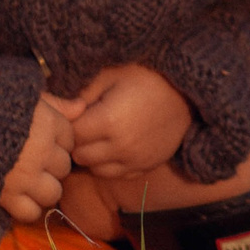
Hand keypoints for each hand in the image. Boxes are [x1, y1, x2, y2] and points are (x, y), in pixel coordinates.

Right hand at [0, 93, 83, 222]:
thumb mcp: (22, 97)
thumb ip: (54, 103)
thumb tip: (82, 107)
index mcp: (47, 123)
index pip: (69, 138)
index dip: (57, 139)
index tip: (41, 137)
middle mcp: (41, 151)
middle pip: (63, 166)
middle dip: (51, 164)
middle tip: (32, 159)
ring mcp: (25, 176)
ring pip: (53, 192)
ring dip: (43, 187)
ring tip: (27, 180)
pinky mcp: (6, 196)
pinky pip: (31, 211)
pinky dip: (27, 207)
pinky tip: (17, 196)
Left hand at [68, 62, 193, 179]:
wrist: (190, 93)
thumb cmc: (148, 77)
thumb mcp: (111, 74)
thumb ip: (82, 92)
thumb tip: (58, 107)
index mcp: (108, 121)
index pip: (71, 134)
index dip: (69, 124)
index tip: (76, 113)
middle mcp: (120, 146)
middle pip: (80, 155)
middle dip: (78, 141)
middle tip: (86, 124)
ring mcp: (135, 160)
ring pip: (95, 169)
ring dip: (93, 155)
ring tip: (101, 135)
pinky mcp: (146, 166)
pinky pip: (117, 174)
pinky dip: (111, 163)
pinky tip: (116, 145)